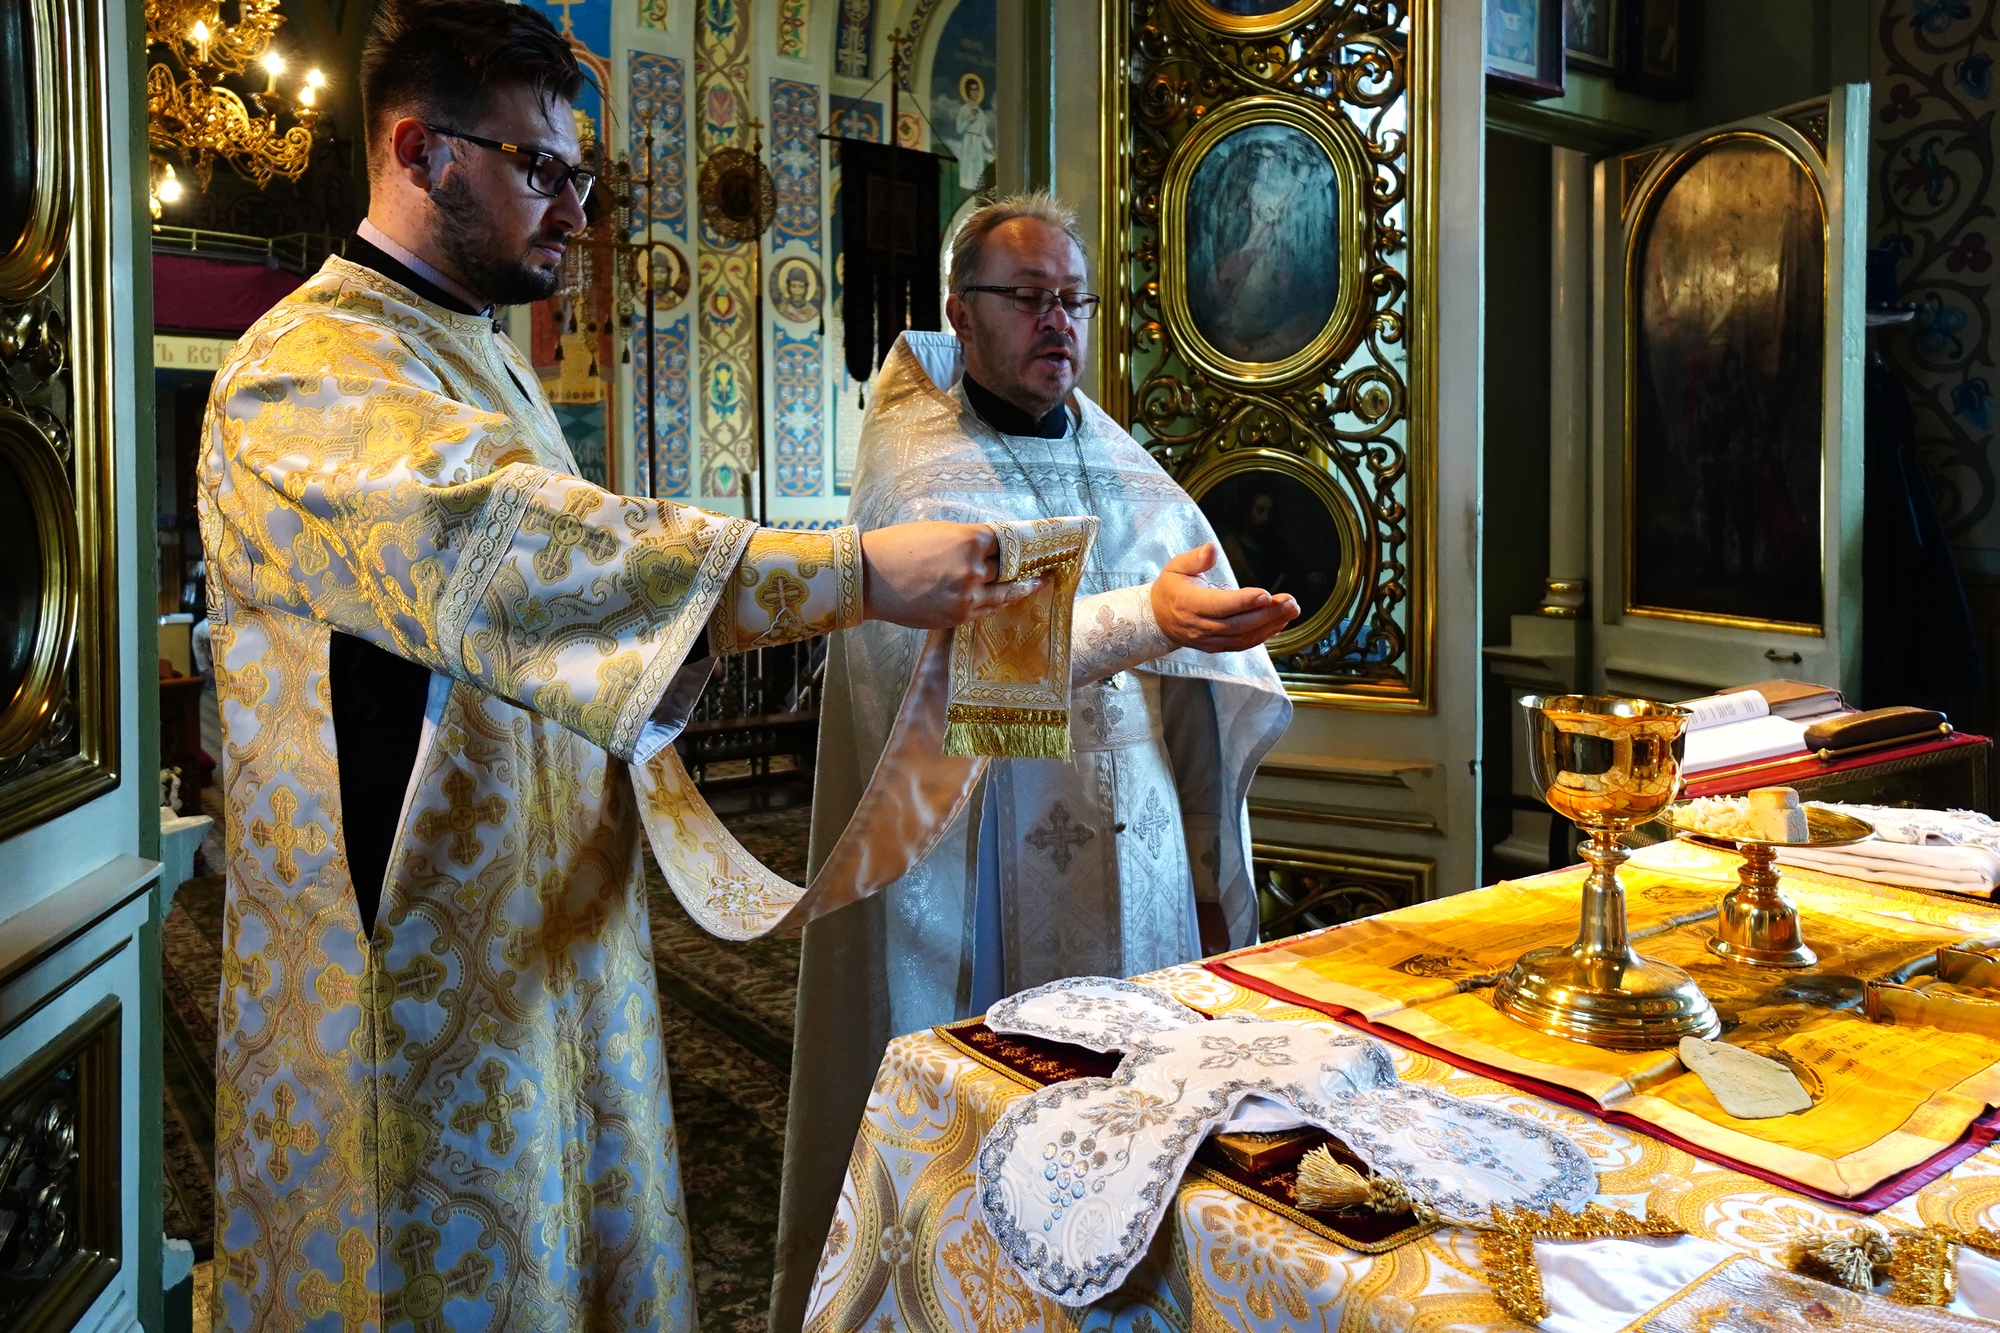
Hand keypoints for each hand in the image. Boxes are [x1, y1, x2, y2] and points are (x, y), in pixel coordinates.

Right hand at [860, 521, 1043, 628]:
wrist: (868, 579)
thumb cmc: (898, 547)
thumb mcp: (938, 532)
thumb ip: (969, 539)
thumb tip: (994, 545)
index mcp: (970, 540)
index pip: (1009, 540)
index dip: (1024, 541)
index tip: (1041, 542)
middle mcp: (973, 568)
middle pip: (1010, 566)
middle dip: (1025, 563)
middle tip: (1046, 561)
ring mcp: (967, 595)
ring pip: (1005, 592)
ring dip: (1024, 587)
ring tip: (1040, 582)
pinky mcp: (957, 616)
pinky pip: (987, 610)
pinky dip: (998, 603)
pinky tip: (1009, 599)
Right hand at [1151, 543, 1298, 652]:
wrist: (1157, 619)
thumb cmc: (1170, 589)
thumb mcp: (1176, 567)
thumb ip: (1195, 558)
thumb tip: (1212, 548)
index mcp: (1189, 604)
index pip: (1220, 605)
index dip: (1243, 602)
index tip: (1266, 595)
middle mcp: (1200, 626)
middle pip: (1237, 624)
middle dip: (1267, 614)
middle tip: (1290, 602)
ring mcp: (1209, 640)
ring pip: (1243, 636)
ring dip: (1270, 625)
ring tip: (1291, 610)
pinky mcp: (1217, 647)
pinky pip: (1243, 644)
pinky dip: (1263, 635)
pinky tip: (1279, 623)